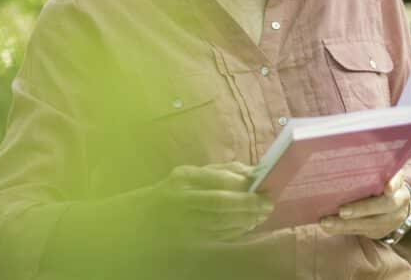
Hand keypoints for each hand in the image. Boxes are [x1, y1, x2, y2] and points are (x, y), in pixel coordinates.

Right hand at [135, 161, 274, 243]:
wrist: (143, 217)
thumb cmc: (176, 189)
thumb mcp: (194, 174)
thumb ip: (224, 171)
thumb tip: (254, 172)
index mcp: (183, 178)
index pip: (218, 180)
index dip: (243, 186)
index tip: (264, 187)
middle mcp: (180, 199)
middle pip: (220, 203)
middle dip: (248, 204)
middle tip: (268, 204)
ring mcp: (181, 222)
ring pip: (219, 223)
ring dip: (245, 220)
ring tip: (261, 215)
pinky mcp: (185, 240)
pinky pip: (216, 236)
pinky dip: (235, 231)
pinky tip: (248, 225)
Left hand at [319, 171, 410, 239]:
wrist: (398, 207)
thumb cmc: (385, 182)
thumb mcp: (388, 173)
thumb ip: (380, 166)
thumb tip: (359, 150)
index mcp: (400, 188)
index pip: (398, 184)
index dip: (393, 185)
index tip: (387, 188)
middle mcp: (397, 207)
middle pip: (381, 209)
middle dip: (361, 210)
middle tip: (341, 211)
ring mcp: (388, 223)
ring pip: (367, 225)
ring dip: (344, 225)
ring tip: (325, 222)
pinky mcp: (377, 233)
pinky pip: (358, 232)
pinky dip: (342, 230)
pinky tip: (328, 227)